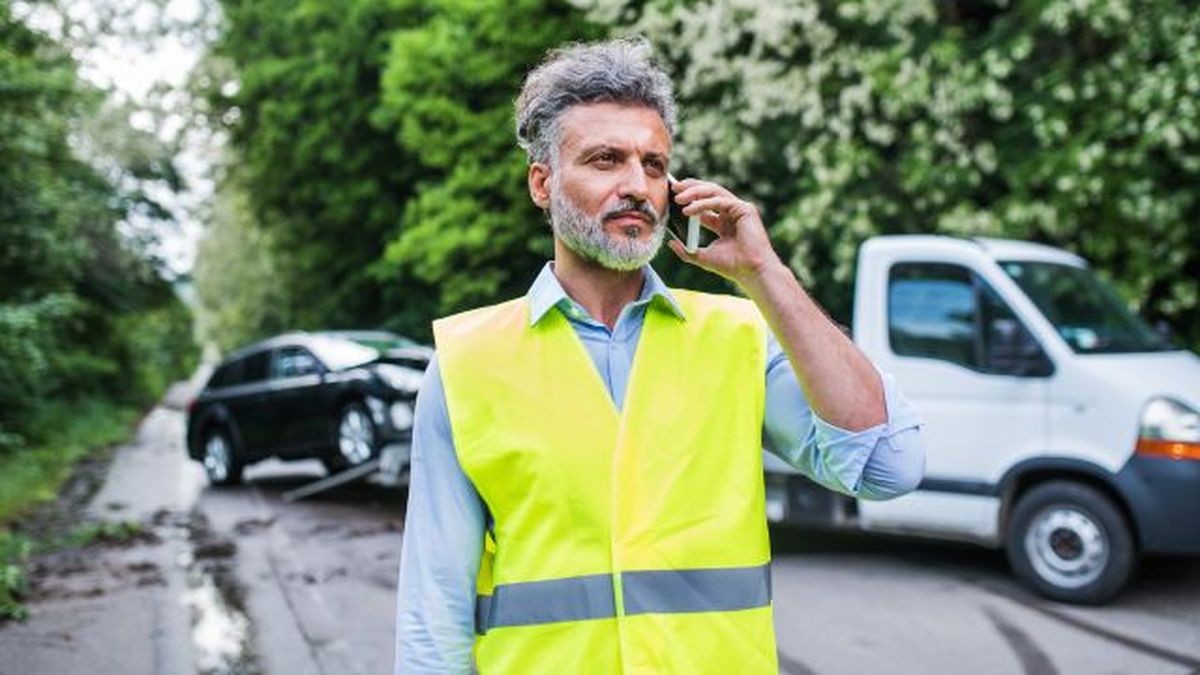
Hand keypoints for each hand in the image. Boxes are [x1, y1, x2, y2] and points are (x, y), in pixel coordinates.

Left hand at [667, 178, 782, 289]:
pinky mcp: (745, 209)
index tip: (672, 197)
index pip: (704, 204)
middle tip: (674, 188)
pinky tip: (689, 210)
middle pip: (709, 192)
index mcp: (723, 222)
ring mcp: (739, 209)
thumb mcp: (702, 257)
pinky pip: (720, 201)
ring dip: (695, 192)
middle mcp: (731, 212)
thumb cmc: (731, 266)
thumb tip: (670, 243)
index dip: (689, 198)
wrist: (750, 272)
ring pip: (714, 192)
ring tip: (678, 198)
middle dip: (691, 188)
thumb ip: (686, 251)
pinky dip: (703, 204)